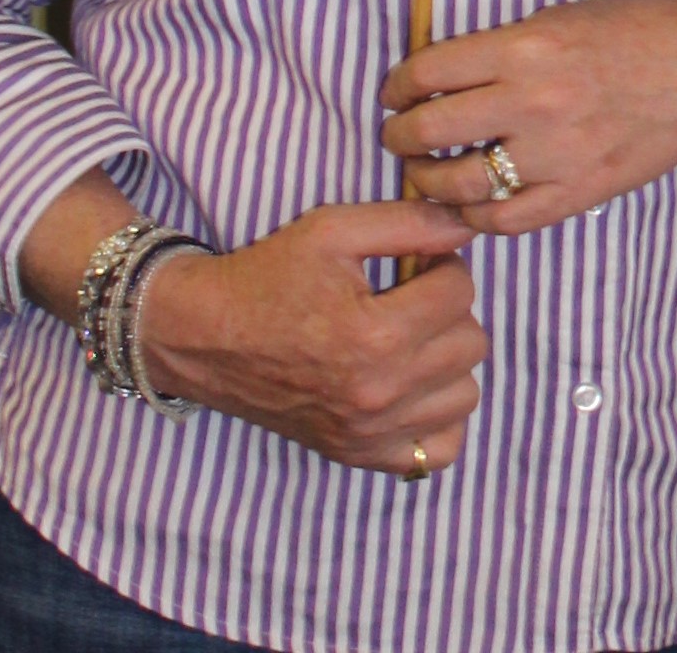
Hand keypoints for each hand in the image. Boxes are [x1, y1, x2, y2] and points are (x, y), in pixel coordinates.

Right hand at [134, 198, 486, 476]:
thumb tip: (466, 229)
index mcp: (375, 334)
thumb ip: (410, 222)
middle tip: (411, 299)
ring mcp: (371, 433)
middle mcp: (379, 392)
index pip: (460, 291)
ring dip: (447, 360)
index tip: (415, 266)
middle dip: (447, 310)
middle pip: (470, 342)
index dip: (443, 265)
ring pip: (464, 393)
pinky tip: (412, 386)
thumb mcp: (334, 228)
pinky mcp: (360, 456)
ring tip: (410, 339)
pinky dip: (437, 417)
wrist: (207, 337)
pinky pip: (441, 450)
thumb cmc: (269, 277)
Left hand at [380, 0, 676, 232]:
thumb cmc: (639, 29)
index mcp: (528, 46)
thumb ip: (507, 46)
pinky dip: (476, 216)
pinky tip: (470, 202)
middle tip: (399, 135)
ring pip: (460, 184)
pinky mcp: (580, 193)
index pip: (429, 72)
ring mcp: (558, 154)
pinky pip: (507, 220)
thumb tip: (446, 74)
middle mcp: (534, 102)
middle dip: (402, 135)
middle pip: (432, 130)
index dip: (398, 86)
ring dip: (429, 181)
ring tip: (426, 173)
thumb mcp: (565, 15)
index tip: (394, 93)